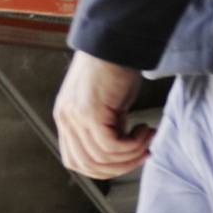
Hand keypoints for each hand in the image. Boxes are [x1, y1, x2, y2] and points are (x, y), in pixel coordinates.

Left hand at [54, 51, 150, 178]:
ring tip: (146, 138)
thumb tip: (120, 149)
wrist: (115, 43)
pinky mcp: (90, 112)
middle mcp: (66, 119)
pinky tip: (145, 130)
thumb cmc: (115, 67)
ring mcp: (76, 117)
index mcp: (66, 118)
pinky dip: (133, 145)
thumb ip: (105, 126)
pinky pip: (112, 146)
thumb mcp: (106, 104)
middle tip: (142, 153)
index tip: (128, 158)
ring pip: (101, 158)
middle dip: (119, 167)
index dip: (104, 169)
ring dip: (130, 155)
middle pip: (87, 165)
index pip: (76, 161)